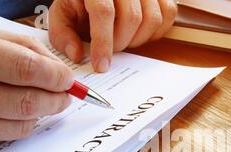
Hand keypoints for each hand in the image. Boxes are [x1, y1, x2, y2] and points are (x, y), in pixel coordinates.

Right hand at [0, 31, 72, 141]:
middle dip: (55, 100)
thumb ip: (32, 52)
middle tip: (65, 96)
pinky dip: (23, 124)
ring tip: (43, 100)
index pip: (26, 69)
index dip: (55, 76)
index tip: (67, 79)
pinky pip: (9, 136)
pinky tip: (18, 110)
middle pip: (26, 102)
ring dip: (41, 114)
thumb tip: (63, 75)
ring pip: (21, 125)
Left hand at [49, 0, 176, 72]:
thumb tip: (77, 55)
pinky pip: (168, 14)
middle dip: (121, 43)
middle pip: (131, 17)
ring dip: (138, 39)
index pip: (104, 11)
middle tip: (112, 49)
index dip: (103, 42)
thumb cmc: (81, 1)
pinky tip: (140, 33)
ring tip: (124, 39)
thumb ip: (63, 34)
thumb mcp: (63, 14)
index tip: (101, 65)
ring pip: (152, 18)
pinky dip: (156, 31)